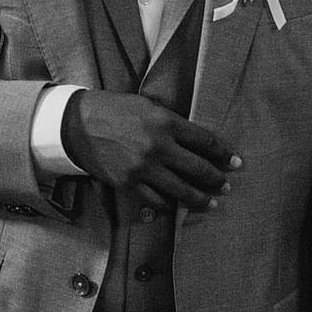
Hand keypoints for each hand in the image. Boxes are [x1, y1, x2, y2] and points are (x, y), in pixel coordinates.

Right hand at [61, 90, 238, 211]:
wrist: (77, 124)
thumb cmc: (114, 109)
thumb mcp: (147, 106)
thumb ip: (171, 122)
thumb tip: (194, 140)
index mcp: (166, 122)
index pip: (204, 141)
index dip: (223, 153)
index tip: (235, 161)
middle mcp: (158, 146)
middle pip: (198, 168)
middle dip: (216, 179)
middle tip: (227, 185)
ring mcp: (144, 168)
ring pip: (181, 190)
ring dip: (199, 199)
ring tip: (211, 203)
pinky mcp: (129, 183)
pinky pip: (156, 200)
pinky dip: (168, 204)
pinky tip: (176, 205)